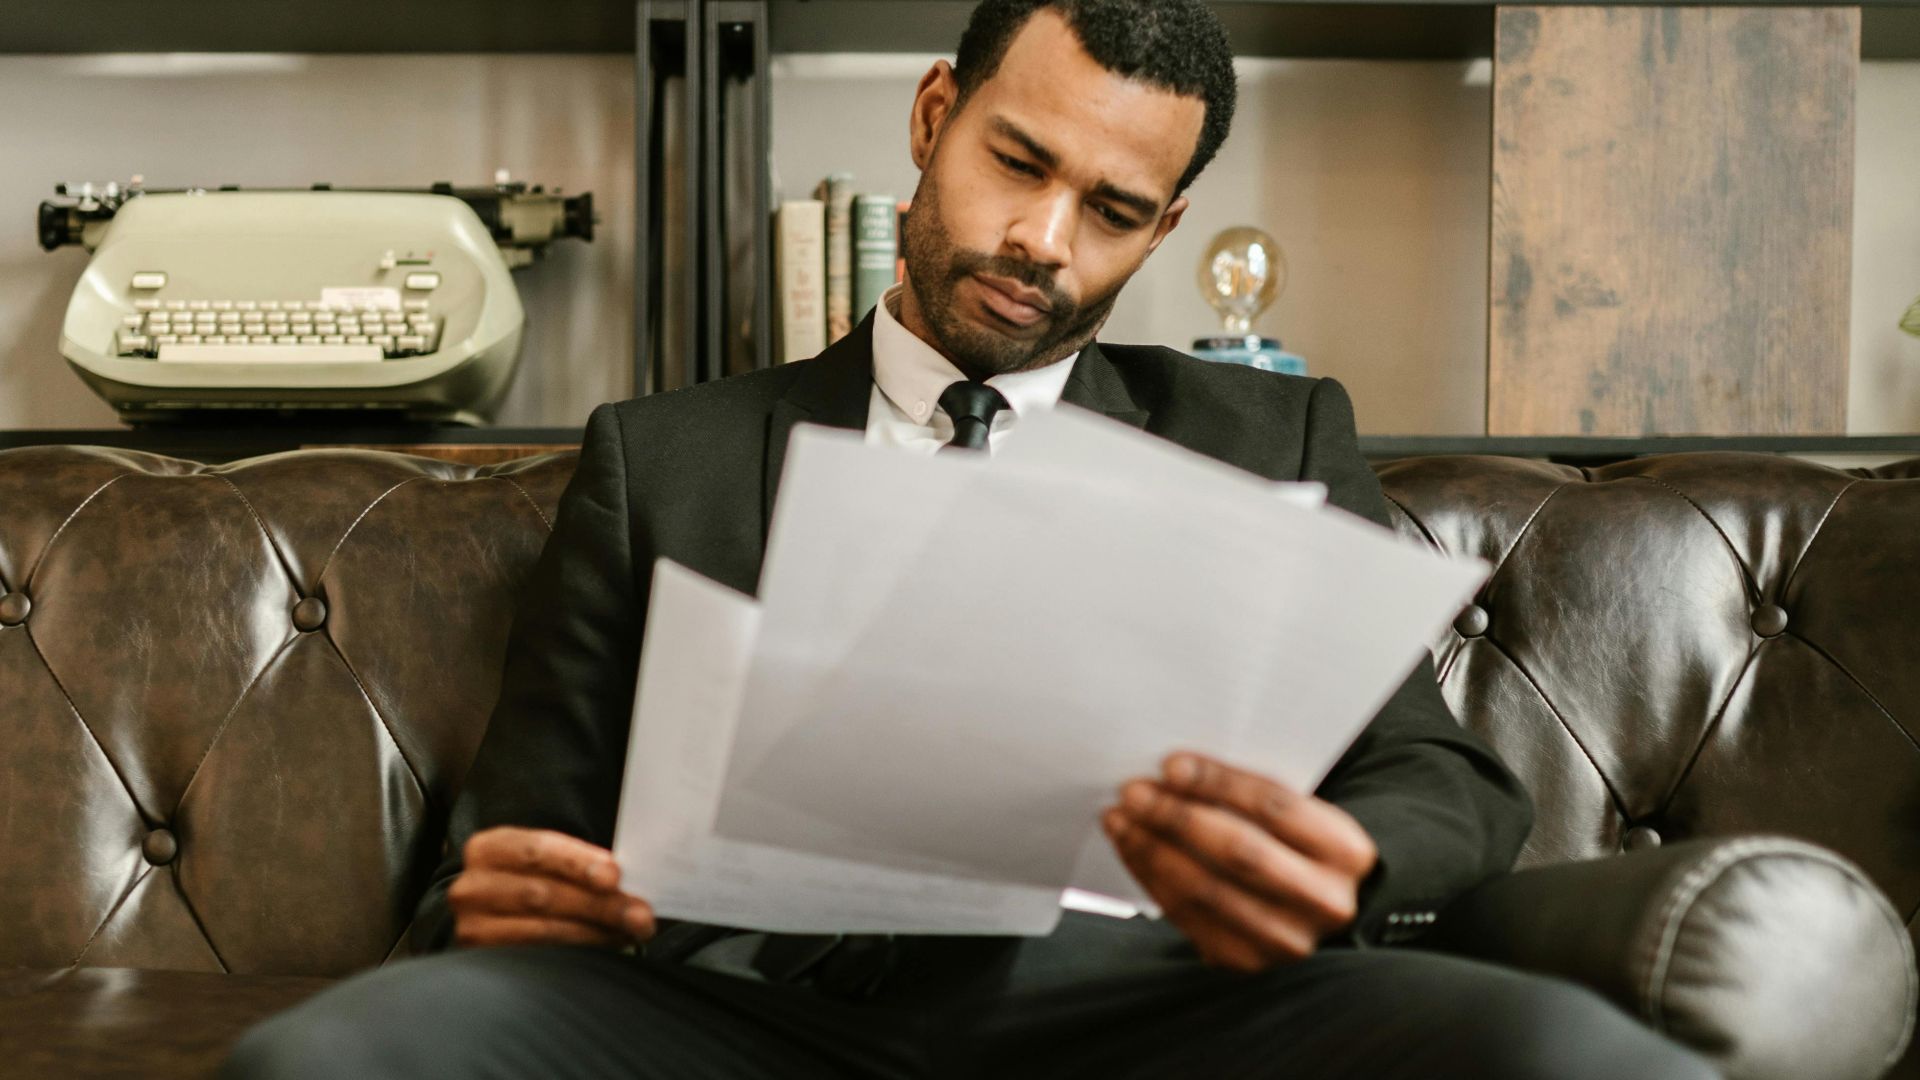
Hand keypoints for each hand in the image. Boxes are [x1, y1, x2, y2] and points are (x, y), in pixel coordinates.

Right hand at [448, 827, 656, 948]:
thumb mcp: (544, 862)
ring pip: (542, 930)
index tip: (614, 876)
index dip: (577, 862)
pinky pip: (537, 957)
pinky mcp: (482, 960)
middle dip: (600, 904)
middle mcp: (473, 886)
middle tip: (640, 915)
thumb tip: (625, 879)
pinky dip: (578, 952)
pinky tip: (605, 946)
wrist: (490, 916)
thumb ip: (575, 863)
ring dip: (595, 932)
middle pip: (543, 894)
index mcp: (489, 848)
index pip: (537, 850)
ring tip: (630, 932)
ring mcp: (472, 927)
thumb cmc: (530, 882)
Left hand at [1104, 752, 1376, 972]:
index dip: (1218, 783)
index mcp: (1346, 851)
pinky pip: (1187, 916)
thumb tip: (1176, 770)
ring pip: (1206, 888)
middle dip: (1177, 817)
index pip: (1275, 806)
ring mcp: (1286, 939)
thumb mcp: (1298, 814)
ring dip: (1152, 848)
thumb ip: (1251, 794)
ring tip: (1120, 818)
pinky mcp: (1246, 961)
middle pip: (1239, 851)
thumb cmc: (1294, 843)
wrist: (1313, 905)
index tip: (1171, 764)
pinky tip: (1132, 848)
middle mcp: (1325, 902)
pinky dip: (1151, 877)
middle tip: (1134, 791)